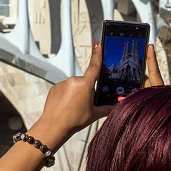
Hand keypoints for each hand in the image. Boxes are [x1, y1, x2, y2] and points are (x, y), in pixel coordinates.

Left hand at [33, 42, 163, 146]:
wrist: (53, 126)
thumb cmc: (75, 120)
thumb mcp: (93, 115)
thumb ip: (106, 109)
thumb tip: (117, 107)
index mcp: (85, 84)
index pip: (94, 66)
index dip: (97, 54)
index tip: (98, 43)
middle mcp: (74, 80)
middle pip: (84, 82)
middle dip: (86, 91)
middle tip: (83, 105)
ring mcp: (63, 83)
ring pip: (74, 86)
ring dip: (75, 94)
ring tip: (72, 108)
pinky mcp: (54, 87)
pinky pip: (64, 89)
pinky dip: (66, 96)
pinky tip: (65, 107)